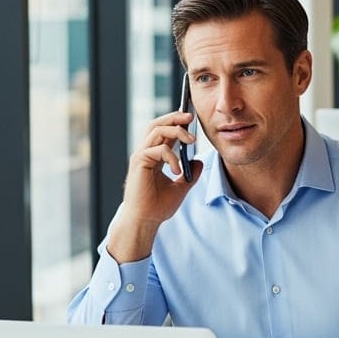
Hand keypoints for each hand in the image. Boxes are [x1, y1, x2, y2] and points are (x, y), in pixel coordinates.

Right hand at [106, 111, 201, 262]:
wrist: (145, 221)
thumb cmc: (157, 206)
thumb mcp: (181, 188)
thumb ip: (190, 174)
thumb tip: (199, 161)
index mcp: (154, 156)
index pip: (164, 132)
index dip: (176, 123)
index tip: (192, 119)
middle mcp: (145, 153)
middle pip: (157, 124)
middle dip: (174, 117)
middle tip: (191, 116)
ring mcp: (141, 157)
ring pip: (156, 131)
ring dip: (176, 131)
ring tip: (192, 140)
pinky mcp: (139, 163)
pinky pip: (157, 150)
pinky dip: (171, 156)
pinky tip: (177, 171)